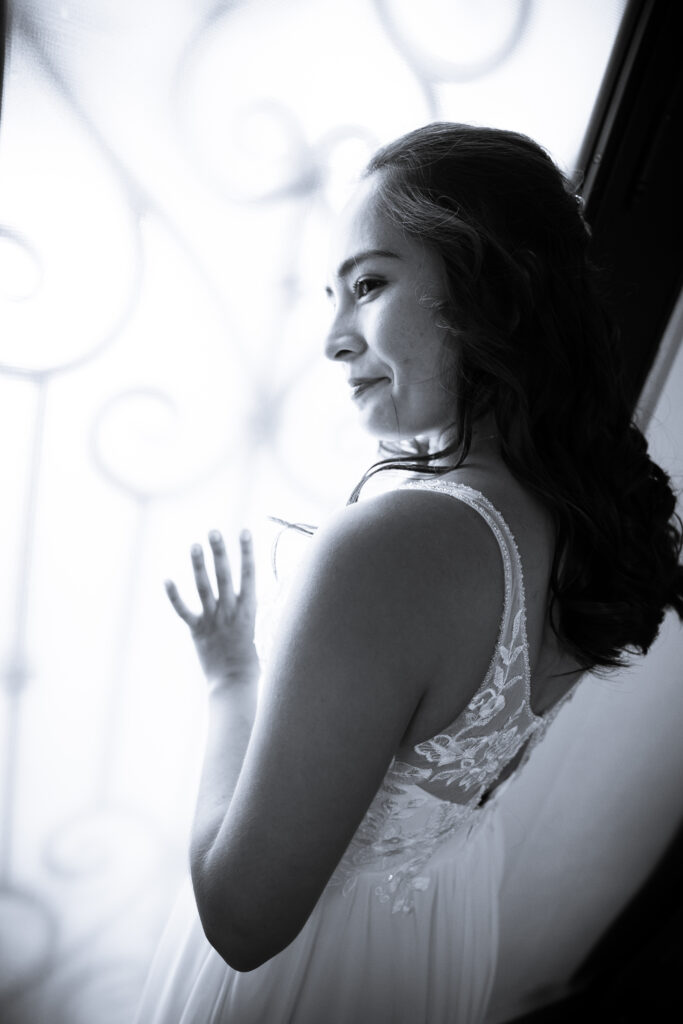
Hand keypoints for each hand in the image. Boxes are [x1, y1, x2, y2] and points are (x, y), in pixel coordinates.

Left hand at [165, 529, 258, 686]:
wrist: (234, 683)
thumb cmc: (249, 659)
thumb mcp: (255, 628)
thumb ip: (247, 608)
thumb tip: (248, 590)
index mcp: (249, 609)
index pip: (249, 574)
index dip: (247, 551)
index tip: (244, 531)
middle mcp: (231, 611)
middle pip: (225, 575)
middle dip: (220, 551)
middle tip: (214, 531)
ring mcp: (213, 620)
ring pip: (205, 587)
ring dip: (199, 565)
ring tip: (195, 545)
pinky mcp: (197, 630)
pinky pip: (184, 610)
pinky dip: (174, 596)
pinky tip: (167, 579)